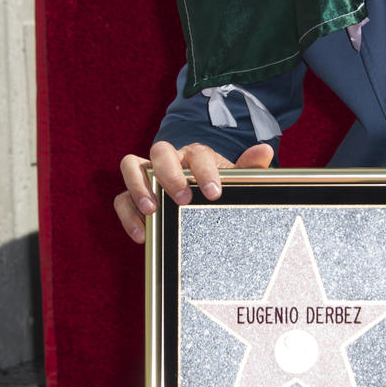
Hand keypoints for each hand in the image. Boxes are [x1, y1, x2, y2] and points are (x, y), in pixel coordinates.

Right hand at [114, 140, 274, 242]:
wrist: (200, 200)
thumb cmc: (217, 187)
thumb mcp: (235, 181)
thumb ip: (249, 168)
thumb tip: (265, 150)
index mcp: (195, 155)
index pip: (197, 154)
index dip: (204, 171)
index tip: (214, 193)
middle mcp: (169, 159)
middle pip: (160, 151)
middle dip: (170, 174)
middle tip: (184, 199)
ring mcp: (147, 174)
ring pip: (131, 166)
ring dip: (139, 186)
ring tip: (153, 211)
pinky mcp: (132, 195)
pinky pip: (120, 199)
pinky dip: (127, 215)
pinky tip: (142, 235)